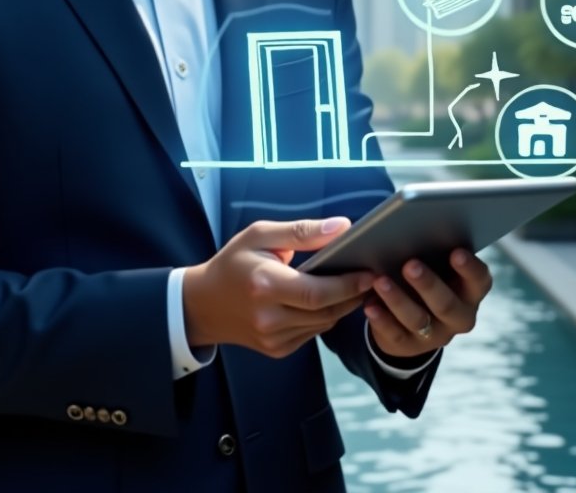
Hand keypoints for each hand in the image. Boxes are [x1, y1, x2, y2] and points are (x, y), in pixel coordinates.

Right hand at [182, 217, 374, 358]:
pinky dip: (323, 317)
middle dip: (352, 295)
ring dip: (341, 306)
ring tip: (353, 286)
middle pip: (326, 311)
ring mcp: (273, 338)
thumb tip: (343, 227)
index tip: (369, 272)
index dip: (348, 284)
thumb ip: (302, 231)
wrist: (204, 303)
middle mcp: (269, 317)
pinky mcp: (277, 349)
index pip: (317, 291)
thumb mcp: (260, 235)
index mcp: (265, 284)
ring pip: (323, 324)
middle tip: (371, 278)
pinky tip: (325, 300)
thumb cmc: (233, 262)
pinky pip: (312, 333)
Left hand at [364, 249, 491, 358]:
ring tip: (380, 280)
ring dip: (398, 300)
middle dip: (428, 284)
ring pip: (418, 320)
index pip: (479, 281)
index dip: (470, 268)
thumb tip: (414, 225)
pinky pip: (395, 335)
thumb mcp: (435, 263)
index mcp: (470, 291)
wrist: (412, 316)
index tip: (456, 251)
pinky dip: (381, 320)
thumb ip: (432, 248)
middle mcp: (459, 316)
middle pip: (447, 304)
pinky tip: (369, 305)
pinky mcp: (410, 346)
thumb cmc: (427, 273)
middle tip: (410, 264)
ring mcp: (435, 334)